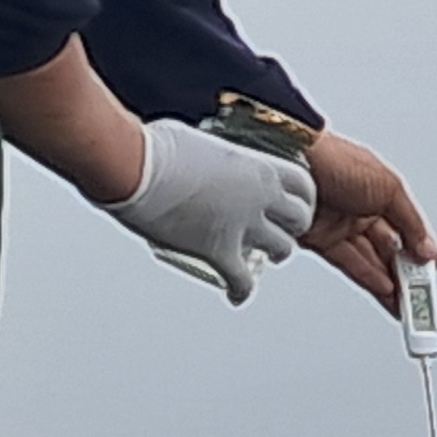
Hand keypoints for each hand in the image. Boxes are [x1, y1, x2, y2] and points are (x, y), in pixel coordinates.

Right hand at [99, 118, 312, 302]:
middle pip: (300, 220)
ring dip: (274, 254)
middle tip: (280, 229)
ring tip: (262, 255)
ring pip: (281, 250)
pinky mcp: (217, 251)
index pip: (303, 185)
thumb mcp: (198, 142)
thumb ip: (212, 157)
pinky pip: (242, 281)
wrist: (134, 167)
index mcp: (257, 165)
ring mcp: (242, 225)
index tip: (294, 200)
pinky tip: (237, 294)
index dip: (302, 196)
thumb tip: (199, 157)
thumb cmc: (157, 147)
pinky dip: (241, 290)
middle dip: (292, 226)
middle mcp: (259, 196)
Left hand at [299, 133, 436, 312]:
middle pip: (389, 249)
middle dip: (407, 273)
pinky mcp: (322, 241)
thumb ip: (412, 222)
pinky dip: (370, 278)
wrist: (295, 161)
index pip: (407, 230)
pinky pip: (351, 264)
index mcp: (381, 194)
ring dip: (391, 283)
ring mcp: (341, 227)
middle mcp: (362, 211)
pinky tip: (386, 291)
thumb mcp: (390, 188)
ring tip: (407, 302)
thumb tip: (428, 249)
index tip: (432, 271)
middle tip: (422, 295)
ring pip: (371, 261)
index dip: (420, 252)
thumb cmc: (339, 161)